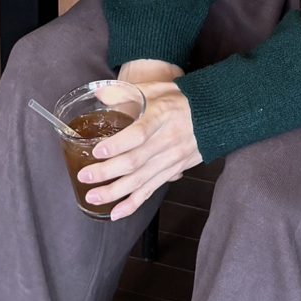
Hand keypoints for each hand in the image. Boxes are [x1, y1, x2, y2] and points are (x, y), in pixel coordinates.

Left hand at [78, 60, 198, 220]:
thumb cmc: (181, 99)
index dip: (118, 144)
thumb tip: (98, 94)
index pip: (139, 134)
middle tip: (85, 177)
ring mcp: (171, 159)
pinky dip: (134, 203)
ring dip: (115, 192)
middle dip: (107, 173)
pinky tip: (117, 212)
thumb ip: (126, 91)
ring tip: (93, 198)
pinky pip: (151, 190)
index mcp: (161, 116)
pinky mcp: (173, 171)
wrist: (215, 114)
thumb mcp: (156, 87)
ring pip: (141, 180)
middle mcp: (166, 140)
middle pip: (135, 161)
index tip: (97, 151)